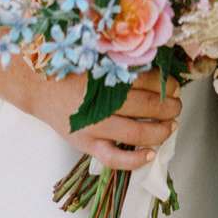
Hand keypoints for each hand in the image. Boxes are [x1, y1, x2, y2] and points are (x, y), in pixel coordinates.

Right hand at [29, 70, 181, 171]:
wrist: (40, 87)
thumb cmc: (72, 70)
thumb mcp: (97, 58)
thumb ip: (123, 62)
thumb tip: (158, 67)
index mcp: (106, 76)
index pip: (147, 80)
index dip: (166, 84)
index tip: (175, 85)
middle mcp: (102, 102)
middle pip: (146, 106)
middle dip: (169, 107)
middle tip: (177, 105)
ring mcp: (94, 126)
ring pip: (136, 133)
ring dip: (160, 130)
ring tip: (171, 126)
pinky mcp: (86, 145)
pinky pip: (113, 158)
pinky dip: (134, 160)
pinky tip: (150, 155)